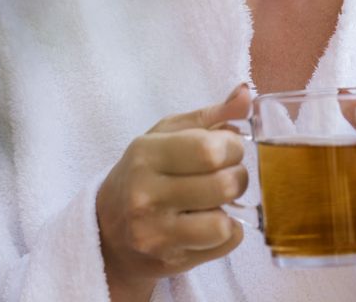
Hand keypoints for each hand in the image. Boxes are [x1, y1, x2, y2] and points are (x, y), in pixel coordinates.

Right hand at [97, 83, 251, 301]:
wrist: (109, 231)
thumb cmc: (145, 173)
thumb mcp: (167, 135)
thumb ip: (210, 115)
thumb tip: (247, 93)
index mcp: (146, 155)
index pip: (210, 150)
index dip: (233, 147)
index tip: (228, 148)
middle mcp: (146, 196)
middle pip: (223, 185)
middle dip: (238, 176)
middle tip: (228, 174)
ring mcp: (156, 234)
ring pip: (223, 223)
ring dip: (230, 209)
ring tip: (217, 200)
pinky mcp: (170, 262)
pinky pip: (224, 245)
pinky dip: (227, 232)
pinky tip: (209, 222)